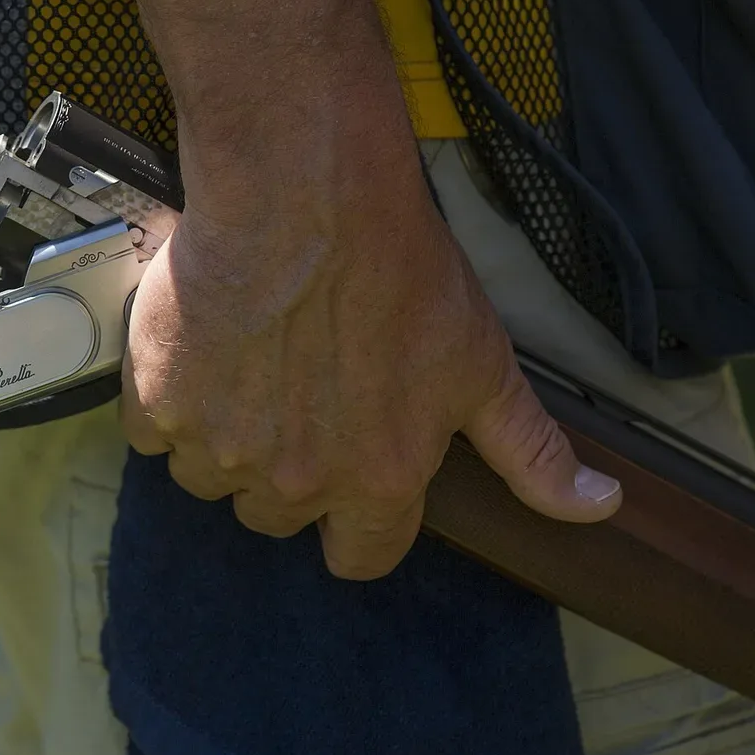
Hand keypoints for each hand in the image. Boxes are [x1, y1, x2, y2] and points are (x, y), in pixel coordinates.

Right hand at [121, 179, 622, 579]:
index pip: (360, 556)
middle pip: (277, 516)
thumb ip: (531, 450)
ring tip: (247, 365)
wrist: (303, 197)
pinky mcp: (159, 404)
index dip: (355, 521)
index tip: (347, 474)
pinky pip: (155, 433)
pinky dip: (169, 401)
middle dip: (287, 470)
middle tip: (297, 394)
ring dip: (224, 439)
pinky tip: (200, 349)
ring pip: (211, 479)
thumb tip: (599, 508)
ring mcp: (220, 448)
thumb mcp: (483, 361)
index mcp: (377, 481)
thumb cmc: (398, 269)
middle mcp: (295, 482)